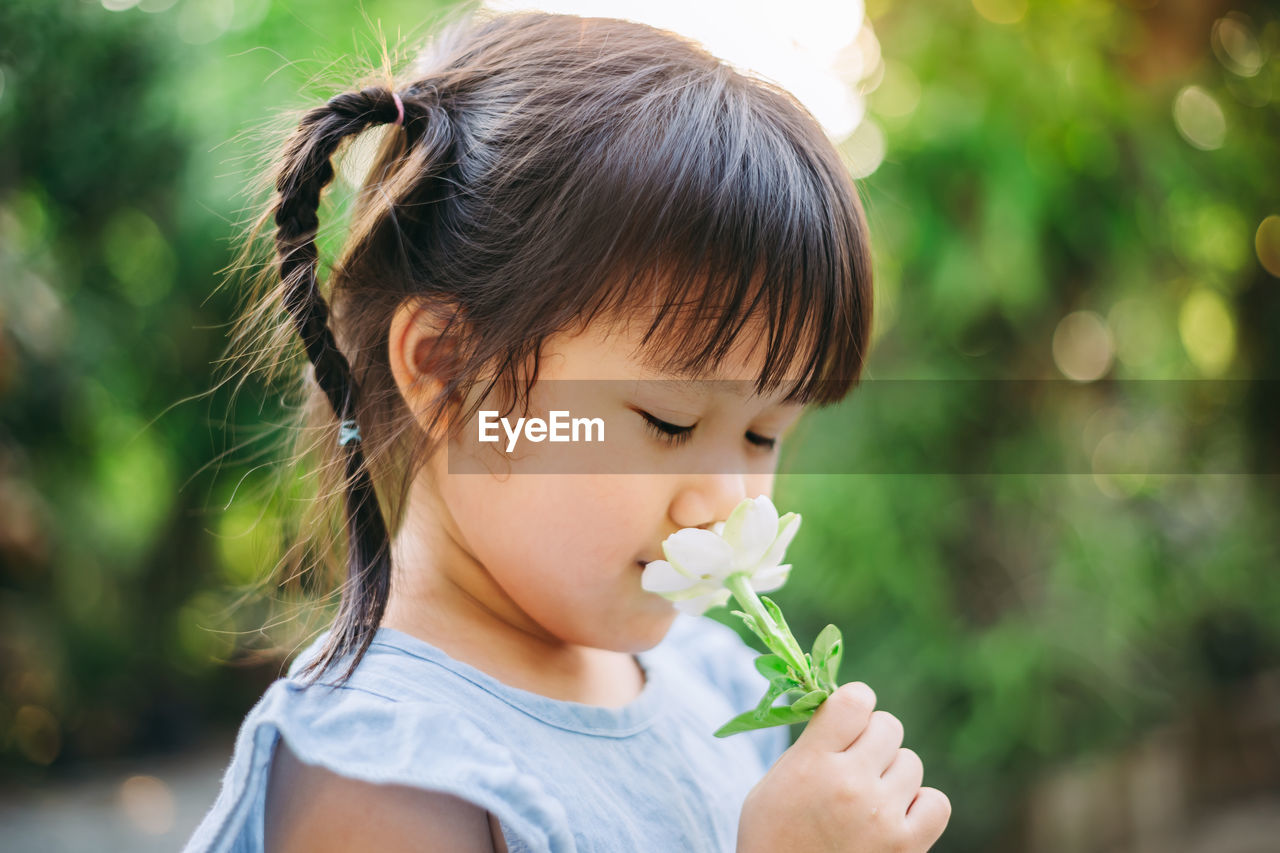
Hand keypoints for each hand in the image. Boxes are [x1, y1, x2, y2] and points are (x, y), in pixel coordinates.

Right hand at [736, 682, 950, 852]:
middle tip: (855, 763)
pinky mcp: (906, 845)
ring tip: (869, 797)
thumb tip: (847, 711)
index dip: (855, 703)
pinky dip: (919, 804)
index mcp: (812, 763)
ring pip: (910, 761)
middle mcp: (851, 784)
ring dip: (892, 773)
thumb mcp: (773, 782)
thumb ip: (811, 745)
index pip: (855, 700)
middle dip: (873, 739)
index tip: (848, 719)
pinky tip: (894, 815)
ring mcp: (882, 816)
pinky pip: (935, 802)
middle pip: (888, 726)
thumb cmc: (772, 836)